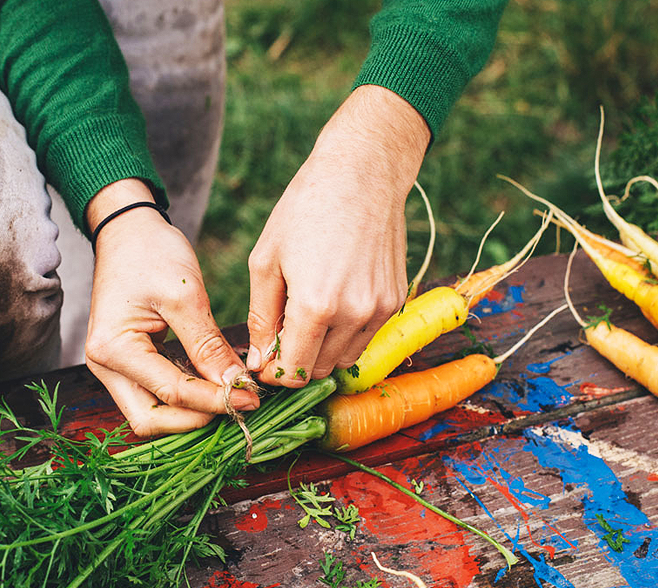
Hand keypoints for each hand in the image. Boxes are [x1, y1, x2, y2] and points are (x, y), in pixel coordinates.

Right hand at [84, 179, 256, 436]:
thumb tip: (235, 386)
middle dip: (195, 419)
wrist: (128, 231)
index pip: (170, 392)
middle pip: (150, 420)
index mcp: (112, 348)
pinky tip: (215, 385)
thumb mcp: (185, 296)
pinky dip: (185, 396)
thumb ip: (207, 346)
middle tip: (238, 406)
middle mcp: (104, 366)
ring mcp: (112, 367)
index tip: (251, 399)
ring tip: (231, 398)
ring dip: (190, 412)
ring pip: (152, 412)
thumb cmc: (151, 253)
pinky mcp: (127, 363)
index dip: (214, 401)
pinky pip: (155, 394)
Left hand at [246, 85, 430, 386]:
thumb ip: (261, 318)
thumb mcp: (266, 261)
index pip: (292, 372)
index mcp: (315, 306)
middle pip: (319, 370)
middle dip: (297, 361)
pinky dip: (346, 332)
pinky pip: (366, 337)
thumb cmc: (305, 209)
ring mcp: (380, 309)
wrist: (363, 173)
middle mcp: (353, 314)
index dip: (274, 370)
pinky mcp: (396, 300)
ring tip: (307, 313)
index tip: (264, 356)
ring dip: (323, 350)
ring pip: (345, 359)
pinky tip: (334, 298)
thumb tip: (260, 362)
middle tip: (282, 331)